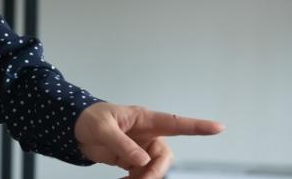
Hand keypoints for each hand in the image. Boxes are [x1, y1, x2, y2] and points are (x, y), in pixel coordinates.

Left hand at [75, 102, 223, 178]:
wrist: (73, 129)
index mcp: (144, 119)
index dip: (197, 126)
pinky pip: (142, 173)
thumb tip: (141, 160)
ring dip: (144, 178)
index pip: (175, 122)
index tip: (218, 127)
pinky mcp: (132, 159)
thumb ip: (122, 144)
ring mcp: (141, 147)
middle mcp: (147, 133)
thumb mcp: (103, 129)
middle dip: (155, 171)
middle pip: (164, 156)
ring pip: (154, 167)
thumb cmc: (89, 119)